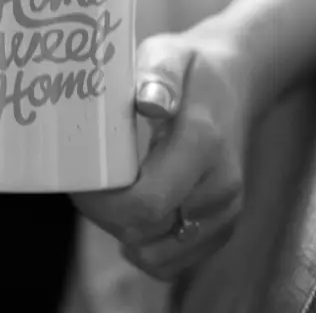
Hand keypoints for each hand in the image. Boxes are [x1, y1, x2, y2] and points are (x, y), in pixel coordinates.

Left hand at [72, 29, 252, 280]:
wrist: (238, 81)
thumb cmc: (191, 67)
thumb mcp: (169, 53)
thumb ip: (159, 74)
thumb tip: (149, 102)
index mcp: (203, 145)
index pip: (145, 204)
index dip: (100, 204)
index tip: (77, 181)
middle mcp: (220, 187)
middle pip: (145, 232)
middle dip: (104, 216)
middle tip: (86, 184)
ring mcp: (224, 213)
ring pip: (156, 254)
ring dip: (122, 232)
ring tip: (111, 194)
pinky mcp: (222, 228)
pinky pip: (173, 262)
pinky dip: (145, 246)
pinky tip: (133, 214)